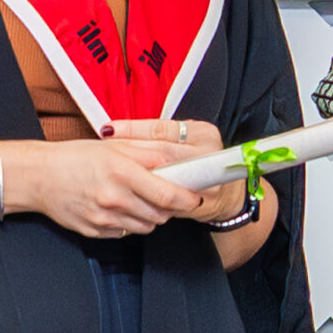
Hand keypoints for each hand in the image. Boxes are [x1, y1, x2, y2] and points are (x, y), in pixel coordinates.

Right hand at [23, 137, 210, 239]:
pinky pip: (125, 232)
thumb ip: (149, 153)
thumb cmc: (75, 157)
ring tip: (139, 199)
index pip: (169, 195)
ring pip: (145, 227)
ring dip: (150, 216)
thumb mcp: (115, 146)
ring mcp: (104, 218)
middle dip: (169, 208)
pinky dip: (128, 222)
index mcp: (123, 173)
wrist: (38, 176)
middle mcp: (114, 199)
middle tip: (165, 195)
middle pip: (161, 215)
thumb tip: (177, 161)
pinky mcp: (95, 232)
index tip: (196, 197)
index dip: (188, 199)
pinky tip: (118, 207)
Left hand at [103, 118, 247, 224]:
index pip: (162, 129)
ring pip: (164, 179)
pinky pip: (168, 201)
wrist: (227, 195)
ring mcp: (207, 180)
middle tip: (105, 159)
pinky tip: (128, 199)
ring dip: (137, 181)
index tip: (108, 130)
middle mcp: (209, 154)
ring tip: (112, 179)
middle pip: (162, 153)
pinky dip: (147, 200)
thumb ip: (162, 138)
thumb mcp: (187, 142)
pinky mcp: (201, 203)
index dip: (133, 129)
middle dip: (131, 156)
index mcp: (203, 133)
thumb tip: (117, 133)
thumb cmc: (199, 163)